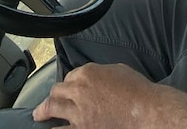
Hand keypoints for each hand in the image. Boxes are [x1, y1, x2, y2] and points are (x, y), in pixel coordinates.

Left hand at [33, 63, 157, 127]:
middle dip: (54, 95)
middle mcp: (78, 91)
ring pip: (51, 108)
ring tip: (38, 115)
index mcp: (87, 73)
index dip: (70, 82)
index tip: (70, 88)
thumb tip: (96, 77)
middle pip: (57, 90)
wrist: (148, 112)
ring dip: (43, 111)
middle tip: (50, 101)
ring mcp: (78, 113)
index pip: (70, 75)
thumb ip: (101, 73)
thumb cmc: (139, 92)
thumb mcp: (119, 70)